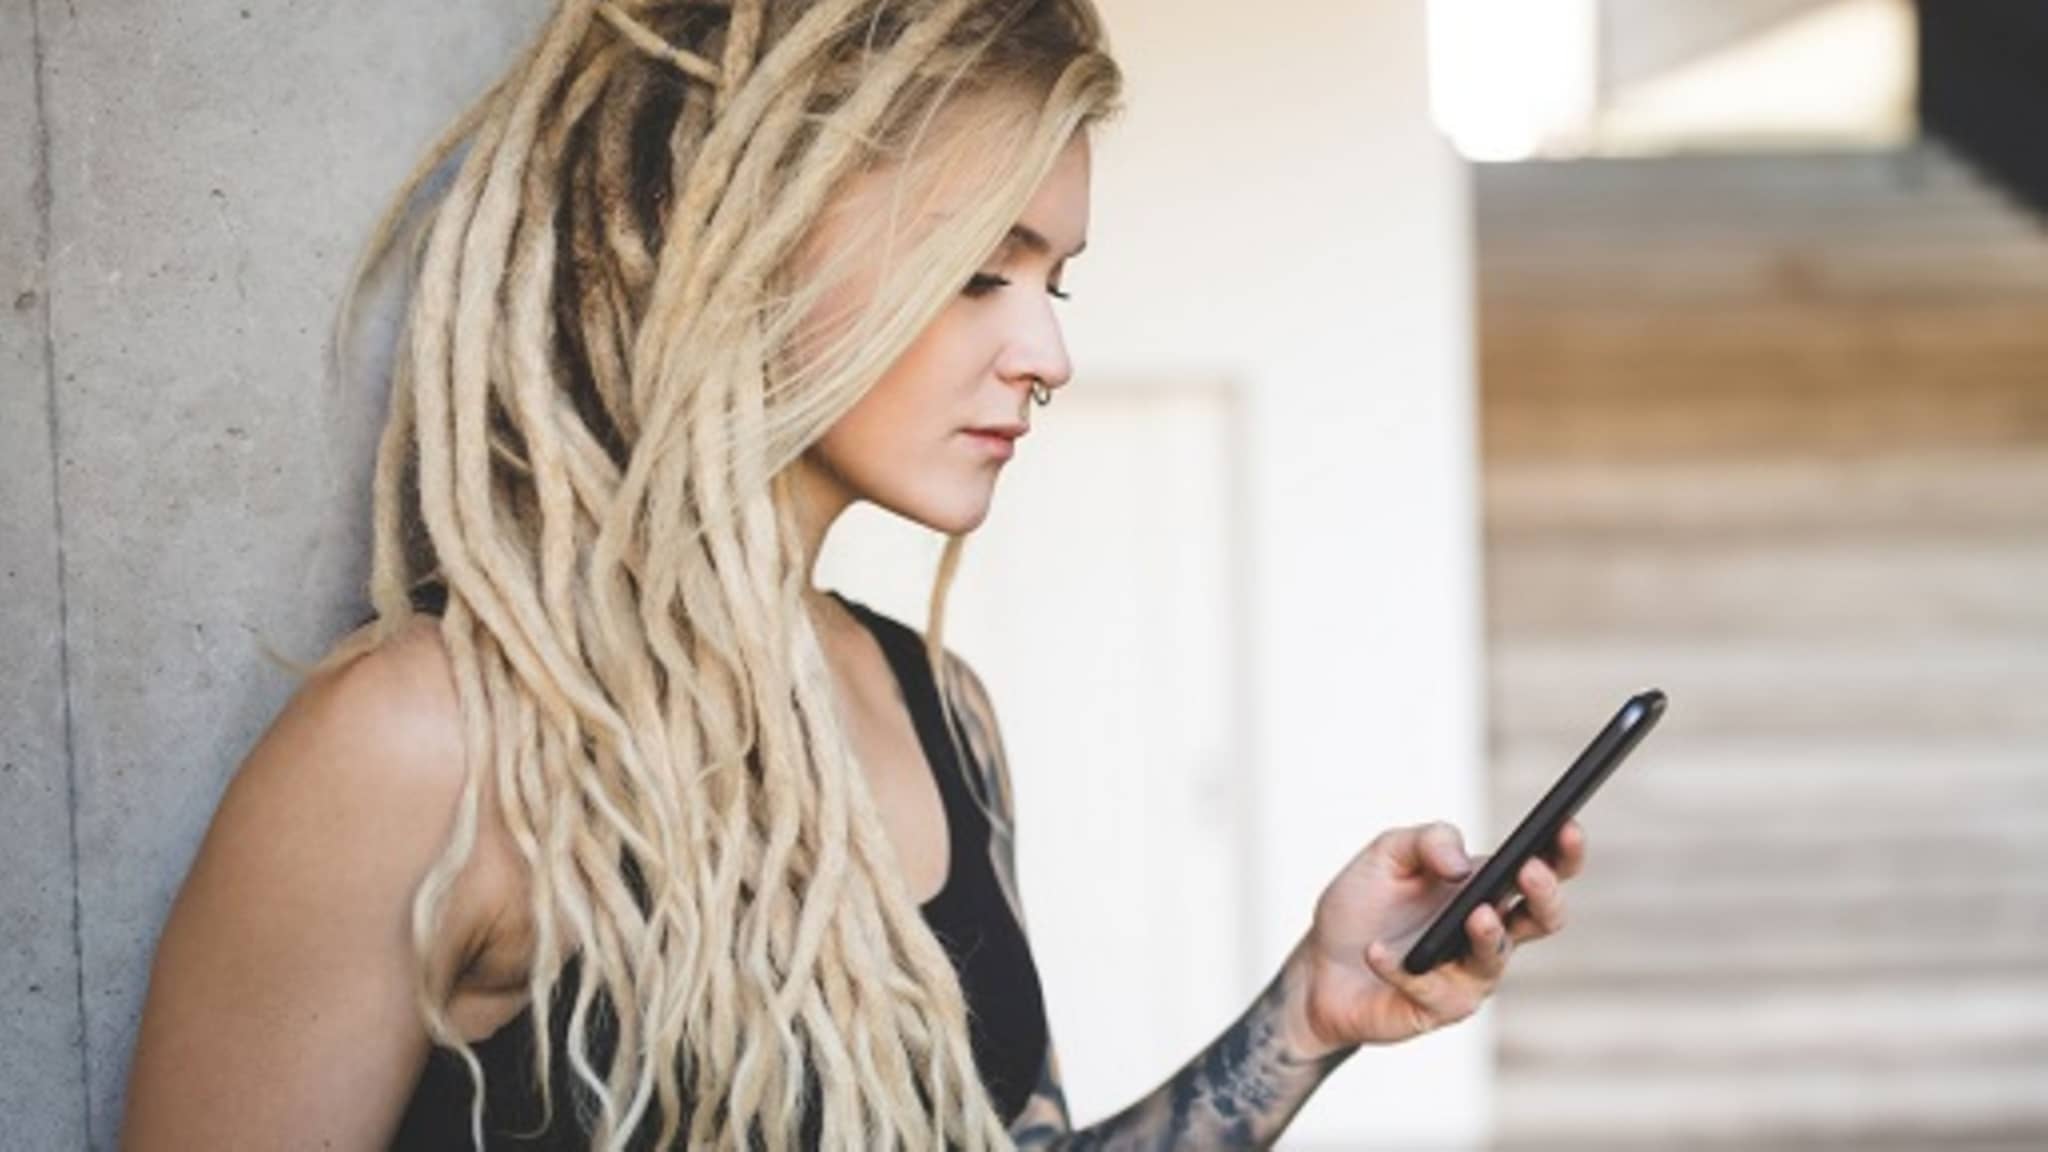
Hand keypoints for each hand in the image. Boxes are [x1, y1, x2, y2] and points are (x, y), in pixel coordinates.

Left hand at [1285, 820, 1585, 1055]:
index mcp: (1486, 887)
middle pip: (1544, 917)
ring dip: (1488, 935)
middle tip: (1530, 871)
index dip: (1563, 850)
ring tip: (1475, 914)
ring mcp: (1470, 974)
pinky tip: (1377, 952)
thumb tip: (1462, 865)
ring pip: (1496, 958)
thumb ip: (1427, 841)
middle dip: (1545, 894)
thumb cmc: (1363, 906)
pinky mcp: (1439, 1007)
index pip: (1542, 867)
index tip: (1567, 824)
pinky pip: (1429, 987)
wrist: (1319, 964)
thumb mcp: (1386, 854)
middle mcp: (1490, 932)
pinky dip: (1400, 967)